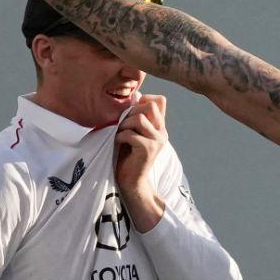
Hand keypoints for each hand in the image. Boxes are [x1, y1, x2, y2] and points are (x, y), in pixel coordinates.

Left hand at [115, 94, 168, 231]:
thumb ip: (137, 118)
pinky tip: (118, 143)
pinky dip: (120, 137)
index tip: (131, 111)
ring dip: (123, 125)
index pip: (160, 100)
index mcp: (159, 126)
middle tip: (122, 125)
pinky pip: (130, 134)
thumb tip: (132, 98)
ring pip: (139, 119)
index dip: (144, 100)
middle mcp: (162, 132)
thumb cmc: (127, 155)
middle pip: (150, 105)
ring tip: (119, 134)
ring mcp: (157, 141)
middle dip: (131, 112)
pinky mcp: (149, 149)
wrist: (131, 181)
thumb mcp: (134, 133)